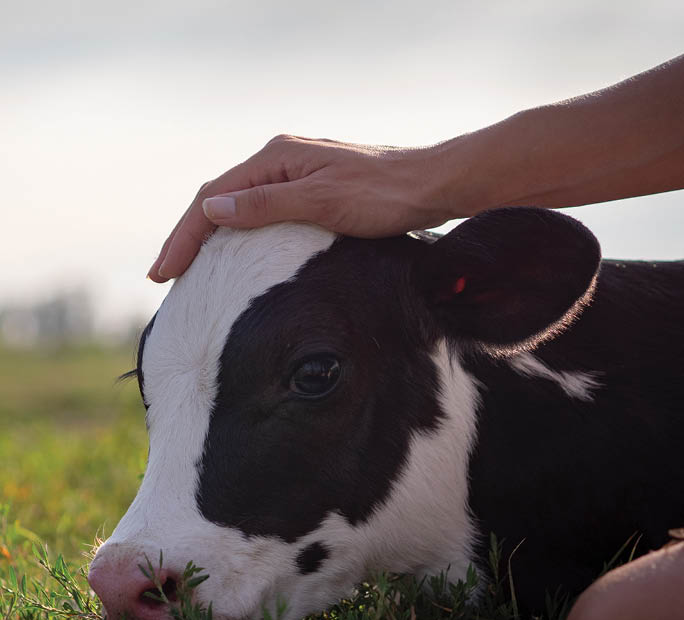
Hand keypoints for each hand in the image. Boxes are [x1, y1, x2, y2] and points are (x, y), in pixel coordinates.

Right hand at [148, 135, 453, 281]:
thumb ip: (265, 205)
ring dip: (209, 236)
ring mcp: (294, 176)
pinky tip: (234, 254)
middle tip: (164, 275)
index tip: (162, 272)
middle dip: (189, 238)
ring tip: (188, 269)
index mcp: (275, 159)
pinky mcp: (310, 191)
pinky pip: (261, 213)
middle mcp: (279, 162)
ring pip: (238, 207)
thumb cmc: (382, 195)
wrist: (429, 188)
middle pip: (219, 200)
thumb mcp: (321, 201)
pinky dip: (239, 235)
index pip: (212, 198)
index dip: (183, 236)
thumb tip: (211, 209)